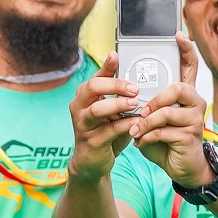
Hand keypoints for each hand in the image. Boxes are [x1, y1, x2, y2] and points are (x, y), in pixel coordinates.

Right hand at [67, 53, 139, 181]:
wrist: (92, 162)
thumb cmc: (105, 132)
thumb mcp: (111, 110)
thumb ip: (120, 94)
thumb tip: (138, 78)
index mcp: (85, 95)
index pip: (96, 75)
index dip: (107, 65)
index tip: (117, 55)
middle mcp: (79, 106)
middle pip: (93, 87)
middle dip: (115, 85)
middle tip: (135, 88)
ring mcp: (82, 124)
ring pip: (98, 109)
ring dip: (118, 104)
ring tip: (135, 103)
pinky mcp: (91, 141)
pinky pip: (109, 130)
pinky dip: (124, 125)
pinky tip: (137, 122)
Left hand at [126, 34, 208, 187]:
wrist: (180, 167)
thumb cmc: (164, 140)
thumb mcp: (151, 118)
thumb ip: (143, 104)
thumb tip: (122, 93)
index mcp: (184, 94)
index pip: (189, 66)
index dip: (185, 49)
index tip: (177, 34)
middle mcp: (194, 102)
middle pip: (178, 87)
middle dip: (155, 99)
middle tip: (141, 111)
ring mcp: (195, 119)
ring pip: (167, 112)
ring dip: (146, 122)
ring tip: (135, 130)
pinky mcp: (190, 136)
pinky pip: (164, 131)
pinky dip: (147, 136)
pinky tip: (141, 141)